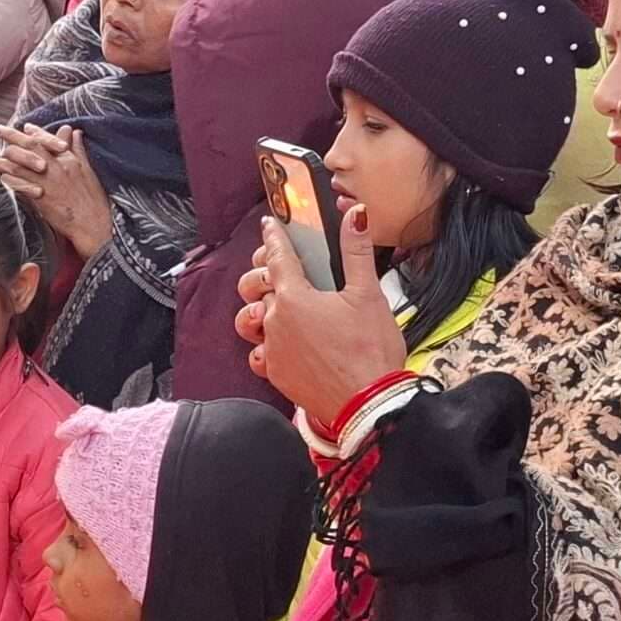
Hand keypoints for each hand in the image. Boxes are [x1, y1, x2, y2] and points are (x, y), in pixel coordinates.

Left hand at [0, 125, 114, 258]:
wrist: (93, 224)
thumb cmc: (94, 199)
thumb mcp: (88, 169)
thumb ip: (78, 149)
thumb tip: (73, 131)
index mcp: (68, 159)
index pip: (47, 139)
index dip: (34, 131)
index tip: (24, 126)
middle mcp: (55, 167)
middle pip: (29, 147)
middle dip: (11, 136)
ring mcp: (46, 183)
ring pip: (18, 166)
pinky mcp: (40, 199)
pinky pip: (18, 186)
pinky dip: (6, 181)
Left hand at [238, 205, 406, 419]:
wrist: (369, 405)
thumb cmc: (371, 351)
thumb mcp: (369, 295)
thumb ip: (356, 252)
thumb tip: (354, 215)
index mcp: (294, 297)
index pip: (277, 256)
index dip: (273, 237)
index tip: (269, 225)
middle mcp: (275, 321)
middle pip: (254, 287)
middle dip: (263, 273)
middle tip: (281, 270)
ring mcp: (273, 350)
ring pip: (249, 321)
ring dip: (258, 311)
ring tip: (277, 309)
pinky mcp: (276, 374)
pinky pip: (259, 354)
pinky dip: (266, 346)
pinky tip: (284, 344)